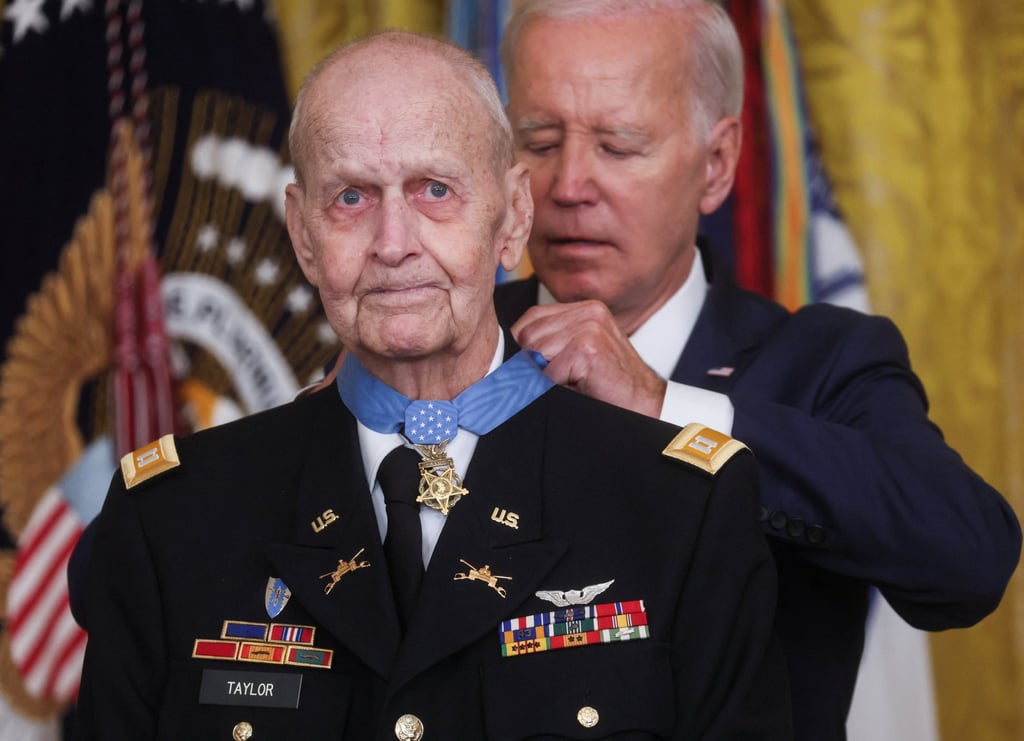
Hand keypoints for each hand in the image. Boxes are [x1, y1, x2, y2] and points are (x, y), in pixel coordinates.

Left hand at [511, 301, 666, 417]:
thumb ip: (553, 340)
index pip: (531, 318)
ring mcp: (589, 327)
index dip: (527, 347)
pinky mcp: (588, 348)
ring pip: (536, 354)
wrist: (644, 403)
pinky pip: (549, 372)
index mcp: (584, 308)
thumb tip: (510, 353)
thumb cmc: (608, 383)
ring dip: (549, 376)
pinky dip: (558, 387)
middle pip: (528, 336)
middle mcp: (588, 311)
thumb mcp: (579, 352)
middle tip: (563, 378)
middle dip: (535, 363)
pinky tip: (581, 387)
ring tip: (575, 381)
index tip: (541, 366)